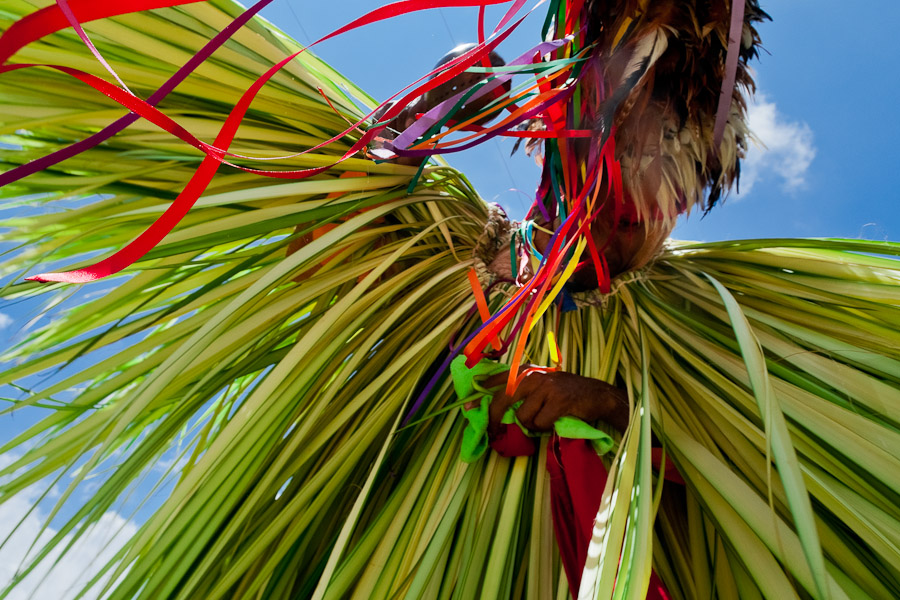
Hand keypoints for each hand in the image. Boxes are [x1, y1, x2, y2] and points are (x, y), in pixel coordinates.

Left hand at [481, 370, 628, 436]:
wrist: (596, 394)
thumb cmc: (562, 391)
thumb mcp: (538, 383)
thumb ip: (517, 389)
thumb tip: (488, 406)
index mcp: (524, 370)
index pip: (495, 380)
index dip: (480, 395)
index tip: (467, 407)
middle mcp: (532, 375)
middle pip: (502, 400)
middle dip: (493, 419)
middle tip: (492, 433)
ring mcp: (546, 388)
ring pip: (523, 417)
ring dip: (531, 425)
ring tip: (544, 419)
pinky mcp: (558, 402)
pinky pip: (540, 424)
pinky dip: (545, 428)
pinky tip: (555, 420)